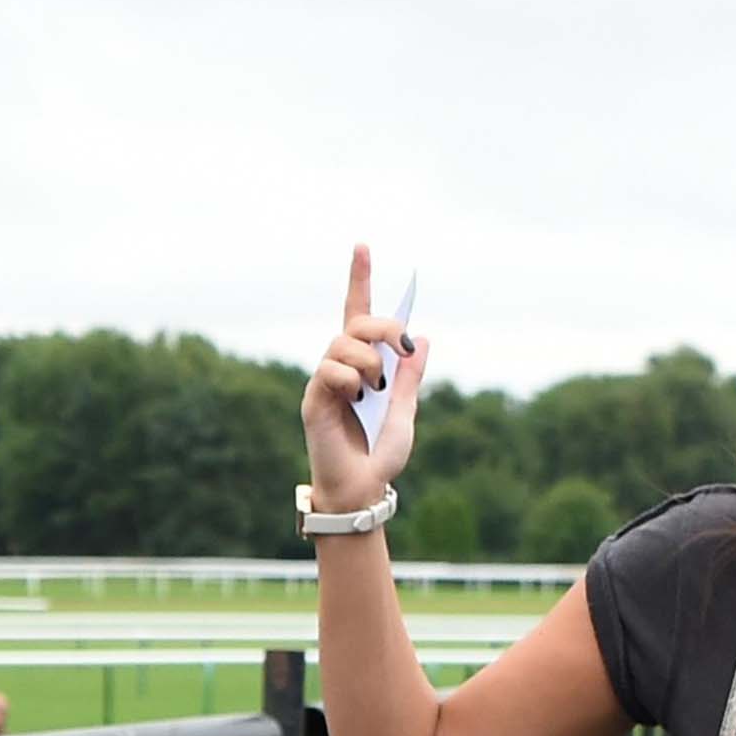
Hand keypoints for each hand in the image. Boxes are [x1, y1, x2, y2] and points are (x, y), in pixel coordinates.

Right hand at [298, 243, 429, 512]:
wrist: (365, 488)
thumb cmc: (381, 454)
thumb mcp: (405, 411)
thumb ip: (410, 377)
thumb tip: (421, 337)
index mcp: (365, 365)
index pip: (359, 314)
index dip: (360, 279)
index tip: (363, 246)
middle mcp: (341, 367)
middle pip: (356, 322)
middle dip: (381, 325)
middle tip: (399, 348)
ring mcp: (326, 381)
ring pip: (342, 343)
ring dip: (368, 360)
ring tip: (375, 389)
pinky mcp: (314, 398)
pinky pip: (330, 370)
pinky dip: (350, 380)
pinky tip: (356, 400)